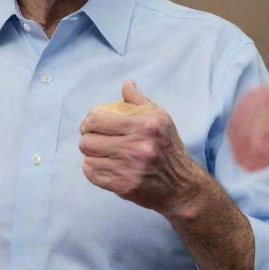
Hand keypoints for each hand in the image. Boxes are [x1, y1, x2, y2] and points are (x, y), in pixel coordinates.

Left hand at [79, 80, 202, 216]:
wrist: (181, 186)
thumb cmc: (168, 148)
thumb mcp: (160, 118)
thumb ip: (138, 100)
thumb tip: (126, 83)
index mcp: (145, 126)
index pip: (97, 119)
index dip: (88, 121)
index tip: (91, 124)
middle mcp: (137, 147)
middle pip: (88, 140)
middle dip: (87, 138)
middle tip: (94, 139)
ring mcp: (130, 168)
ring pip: (88, 158)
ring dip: (91, 155)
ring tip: (100, 153)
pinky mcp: (124, 186)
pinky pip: (92, 175)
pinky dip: (93, 169)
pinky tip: (103, 165)